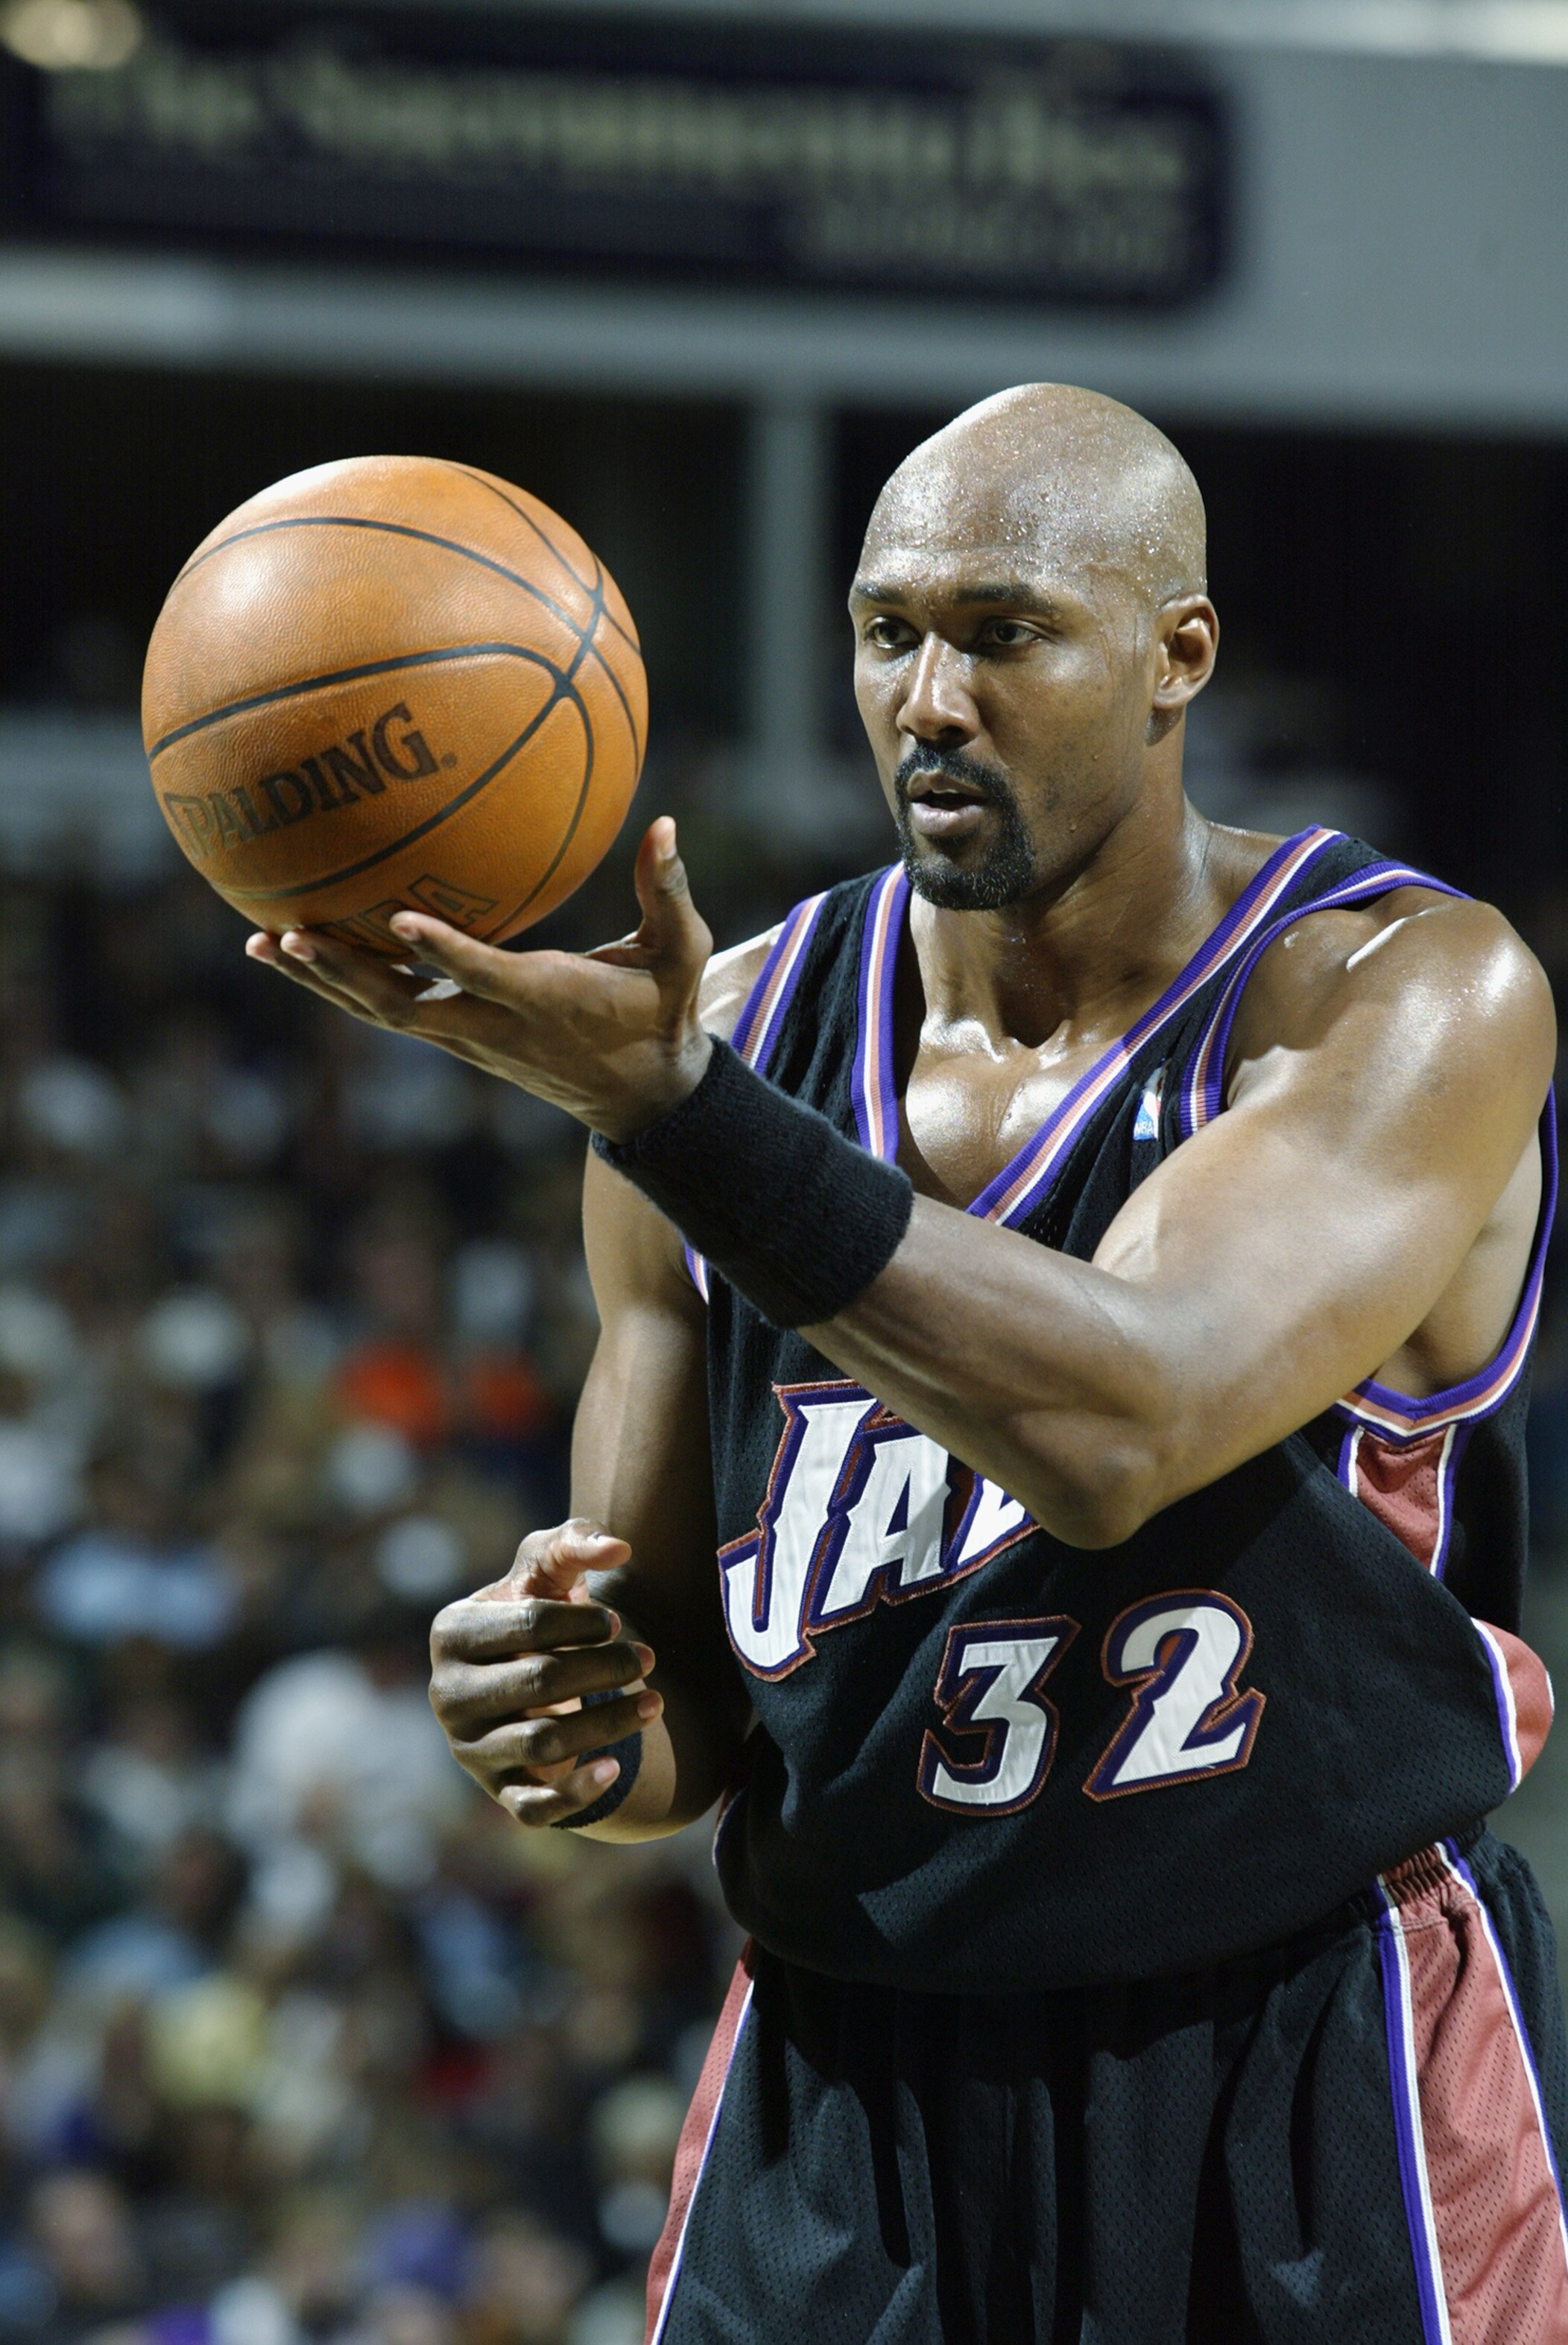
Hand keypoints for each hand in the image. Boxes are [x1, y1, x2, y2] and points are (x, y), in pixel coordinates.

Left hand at [245, 818, 712, 1140]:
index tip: (397, 918)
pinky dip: (339, 983)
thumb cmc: (664, 1012)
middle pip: (402, 1006)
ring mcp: (468, 1037)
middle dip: (344, 974)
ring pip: (381, 1012)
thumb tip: (666, 824)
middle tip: (288, 937)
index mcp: (546, 999)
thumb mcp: (682, 955)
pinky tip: (294, 951)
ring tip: (263, 943)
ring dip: (323, 981)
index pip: (485, 975)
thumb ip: (668, 892)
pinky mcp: (458, 1036)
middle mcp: (493, 1025)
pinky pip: (387, 1008)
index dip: (442, 951)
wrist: (643, 1094)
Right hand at [428, 1518, 662, 1827]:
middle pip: (539, 1682)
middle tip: (645, 1657)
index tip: (616, 1622)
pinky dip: (576, 1792)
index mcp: (452, 1632)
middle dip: (603, 1668)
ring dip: (608, 1724)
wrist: (527, 1676)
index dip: (583, 1622)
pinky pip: (532, 1806)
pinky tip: (617, 1767)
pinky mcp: (496, 1789)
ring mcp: (469, 1747)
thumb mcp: (547, 1568)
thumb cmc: (535, 1611)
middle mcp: (449, 1694)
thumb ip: (576, 1542)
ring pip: (542, 1742)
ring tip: (655, 1701)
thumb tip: (619, 1548)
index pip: (527, 1624)